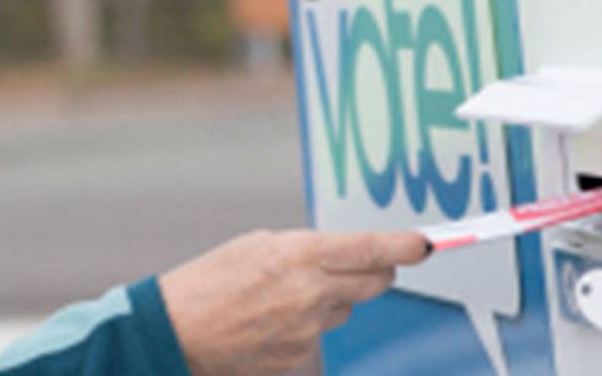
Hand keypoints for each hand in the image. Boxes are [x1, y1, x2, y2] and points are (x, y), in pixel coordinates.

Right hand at [159, 229, 428, 375]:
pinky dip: (306, 326)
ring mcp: (308, 331)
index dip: (403, 246)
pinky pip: (319, 336)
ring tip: (284, 296)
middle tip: (362, 265)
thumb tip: (342, 254)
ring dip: (330, 299)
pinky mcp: (300, 358)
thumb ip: (304, 248)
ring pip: (345, 308)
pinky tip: (272, 321)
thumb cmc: (208, 281)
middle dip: (375, 271)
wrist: (177, 330)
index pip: (370, 249)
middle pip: (374, 282)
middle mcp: (311, 293)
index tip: (424, 243)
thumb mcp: (256, 245)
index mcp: (299, 255)